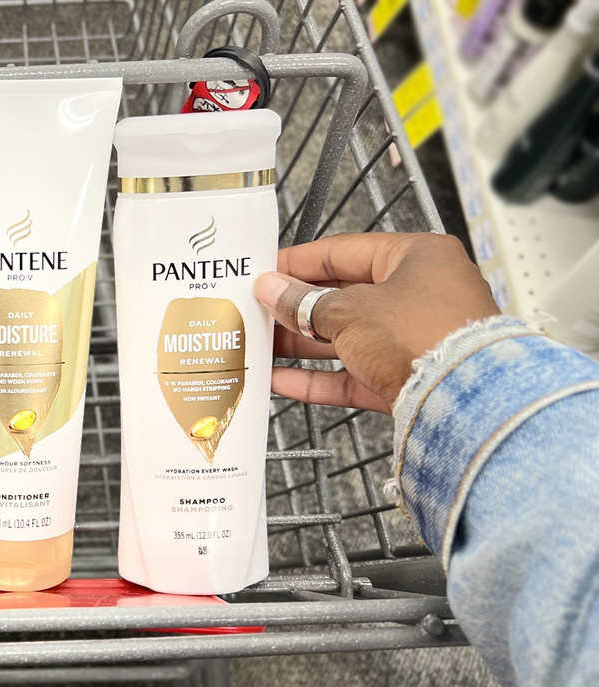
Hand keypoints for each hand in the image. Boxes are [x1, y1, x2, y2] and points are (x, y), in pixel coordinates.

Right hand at [253, 233, 498, 413]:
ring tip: (262, 344)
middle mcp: (420, 294)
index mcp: (417, 257)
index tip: (267, 270)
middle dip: (297, 306)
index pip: (346, 251)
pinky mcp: (405, 379)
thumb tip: (273, 289)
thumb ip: (304, 302)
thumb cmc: (423, 335)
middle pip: (343, 296)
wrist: (463, 399)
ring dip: (302, 343)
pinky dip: (317, 377)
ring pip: (345, 337)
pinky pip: (351, 374)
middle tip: (259, 310)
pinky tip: (281, 379)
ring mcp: (413, 339)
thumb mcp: (350, 310)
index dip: (300, 261)